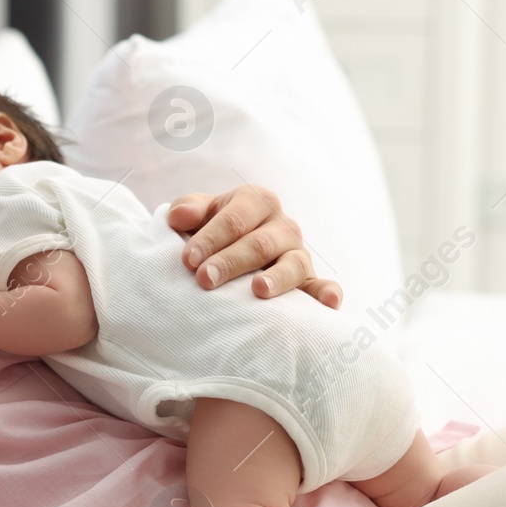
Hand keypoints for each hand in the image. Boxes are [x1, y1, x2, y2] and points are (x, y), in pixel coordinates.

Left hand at [168, 185, 343, 307]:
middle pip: (259, 244)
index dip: (211, 238)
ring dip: (277, 278)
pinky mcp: (308, 280)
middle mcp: (282, 225)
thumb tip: (178, 217)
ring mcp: (298, 253)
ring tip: (258, 290)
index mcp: (256, 201)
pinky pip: (322, 286)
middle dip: (231, 261)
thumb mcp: (199, 213)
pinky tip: (327, 305)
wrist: (232, 248)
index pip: (234, 219)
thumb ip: (188, 208)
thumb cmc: (212, 230)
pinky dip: (327, 294)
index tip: (188, 260)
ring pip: (293, 264)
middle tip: (205, 279)